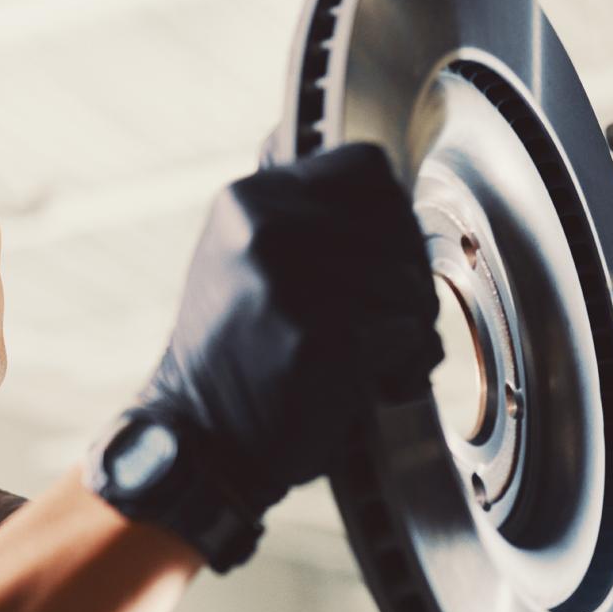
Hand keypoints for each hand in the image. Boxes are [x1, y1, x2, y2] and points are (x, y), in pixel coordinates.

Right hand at [137, 142, 443, 521]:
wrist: (203, 444)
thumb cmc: (241, 358)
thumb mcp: (244, 260)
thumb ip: (302, 218)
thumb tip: (387, 196)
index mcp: (248, 199)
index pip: (366, 167)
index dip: (392, 215)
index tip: (382, 258)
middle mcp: (263, 228)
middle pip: (398, 225)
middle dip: (407, 276)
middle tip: (381, 319)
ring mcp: (287, 282)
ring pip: (408, 282)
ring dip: (409, 326)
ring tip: (367, 356)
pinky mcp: (316, 338)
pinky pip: (406, 333)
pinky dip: (403, 365)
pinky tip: (367, 383)